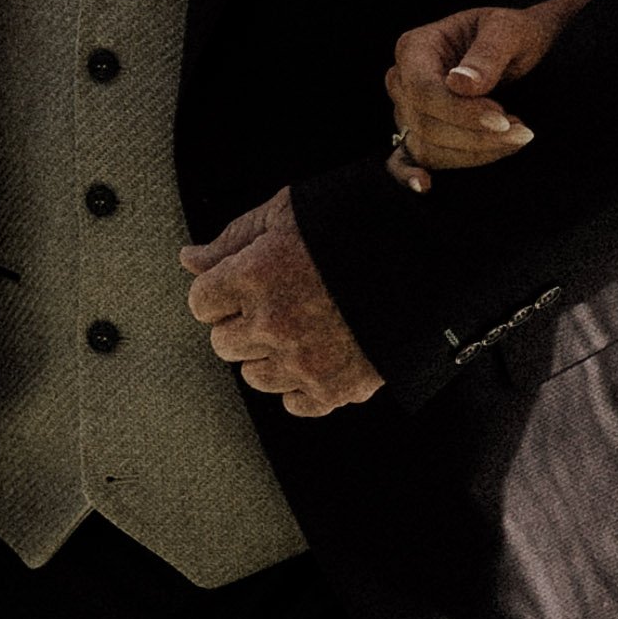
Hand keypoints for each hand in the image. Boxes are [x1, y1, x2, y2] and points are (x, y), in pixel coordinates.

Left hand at [186, 196, 384, 415]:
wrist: (429, 255)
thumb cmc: (352, 225)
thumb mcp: (286, 215)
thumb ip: (232, 240)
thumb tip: (188, 259)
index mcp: (255, 274)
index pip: (201, 303)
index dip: (222, 291)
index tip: (249, 282)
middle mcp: (272, 322)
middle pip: (223, 343)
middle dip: (244, 323)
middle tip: (282, 301)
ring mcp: (303, 360)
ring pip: (253, 376)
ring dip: (271, 356)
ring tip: (306, 326)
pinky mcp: (334, 389)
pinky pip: (293, 403)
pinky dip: (304, 384)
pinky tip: (324, 353)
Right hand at [381, 0, 577, 186]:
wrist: (516, 47)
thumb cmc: (510, 34)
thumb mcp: (509, 31)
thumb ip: (487, 54)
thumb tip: (459, 84)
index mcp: (415, 47)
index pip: (425, 91)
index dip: (461, 112)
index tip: (503, 120)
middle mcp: (401, 79)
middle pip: (426, 124)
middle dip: (477, 136)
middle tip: (523, 132)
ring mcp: (406, 109)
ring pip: (427, 147)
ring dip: (473, 153)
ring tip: (515, 137)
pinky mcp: (416, 133)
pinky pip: (402, 159)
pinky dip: (410, 174)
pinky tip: (426, 185)